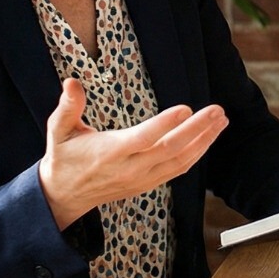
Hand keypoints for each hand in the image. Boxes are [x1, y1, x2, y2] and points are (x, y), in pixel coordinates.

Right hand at [39, 79, 226, 229]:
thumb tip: (71, 82)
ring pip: (180, 161)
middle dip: (198, 129)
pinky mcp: (149, 184)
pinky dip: (197, 154)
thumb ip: (67, 107)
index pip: (143, 138)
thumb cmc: (63, 156)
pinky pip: (178, 170)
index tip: (186, 108)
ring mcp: (142, 178)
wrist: (65, 195)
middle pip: (171, 149)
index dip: (165, 124)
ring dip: (204, 141)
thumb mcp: (58, 130)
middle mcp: (130, 168)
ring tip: (221, 120)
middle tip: (217, 110)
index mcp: (109, 152)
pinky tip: (208, 138)